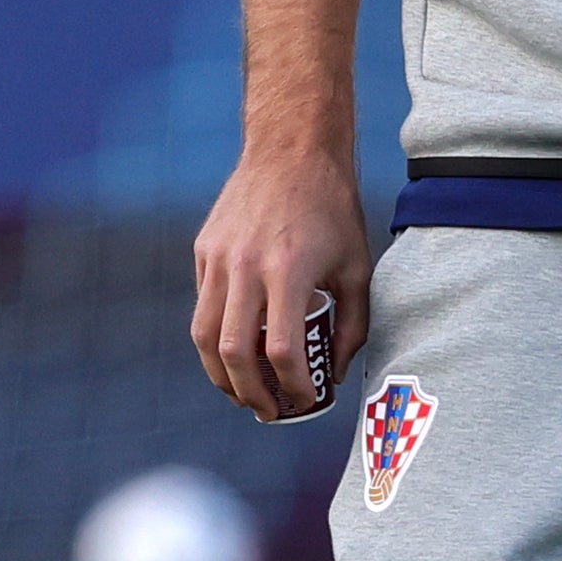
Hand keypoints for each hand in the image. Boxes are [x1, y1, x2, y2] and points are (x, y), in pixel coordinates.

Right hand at [191, 143, 368, 421]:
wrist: (292, 149)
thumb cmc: (333, 210)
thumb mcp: (357, 267)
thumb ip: (352, 325)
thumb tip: (333, 374)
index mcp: (289, 270)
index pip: (282, 350)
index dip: (293, 386)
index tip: (306, 400)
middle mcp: (246, 266)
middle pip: (233, 353)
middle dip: (249, 394)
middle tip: (267, 410)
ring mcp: (218, 257)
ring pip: (205, 335)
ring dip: (221, 374)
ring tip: (243, 391)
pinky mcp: (204, 250)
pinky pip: (204, 305)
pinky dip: (216, 336)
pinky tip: (237, 348)